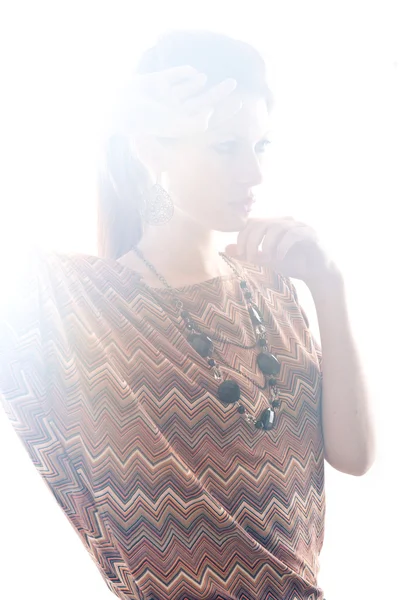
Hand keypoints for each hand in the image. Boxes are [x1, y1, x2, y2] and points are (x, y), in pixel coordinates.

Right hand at [110, 65, 242, 137]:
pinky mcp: (157, 83)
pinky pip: (174, 76)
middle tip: (233, 84)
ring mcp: (166, 97)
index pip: (206, 119)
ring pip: (187, 89)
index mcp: (180, 125)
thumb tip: (209, 116)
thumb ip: (192, 123)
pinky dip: (183, 73)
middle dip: (218, 94)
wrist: (117, 109)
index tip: (238, 105)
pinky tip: (193, 72)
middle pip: (202, 101)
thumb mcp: (172, 125)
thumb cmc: (145, 121)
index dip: (222, 113)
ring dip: (196, 84)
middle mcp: (175, 111)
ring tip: (204, 79)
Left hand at [225, 216, 339, 287]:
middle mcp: (285, 221)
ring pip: (276, 227)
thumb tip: (227, 249)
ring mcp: (298, 226)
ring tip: (267, 259)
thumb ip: (249, 254)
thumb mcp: (267, 261)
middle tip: (251, 258)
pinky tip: (279, 259)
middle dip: (252, 241)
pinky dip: (282, 247)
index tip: (241, 254)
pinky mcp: (310, 234)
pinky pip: (292, 235)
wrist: (318, 273)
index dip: (243, 236)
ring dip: (267, 245)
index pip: (252, 222)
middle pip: (261, 223)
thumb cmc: (292, 264)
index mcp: (273, 225)